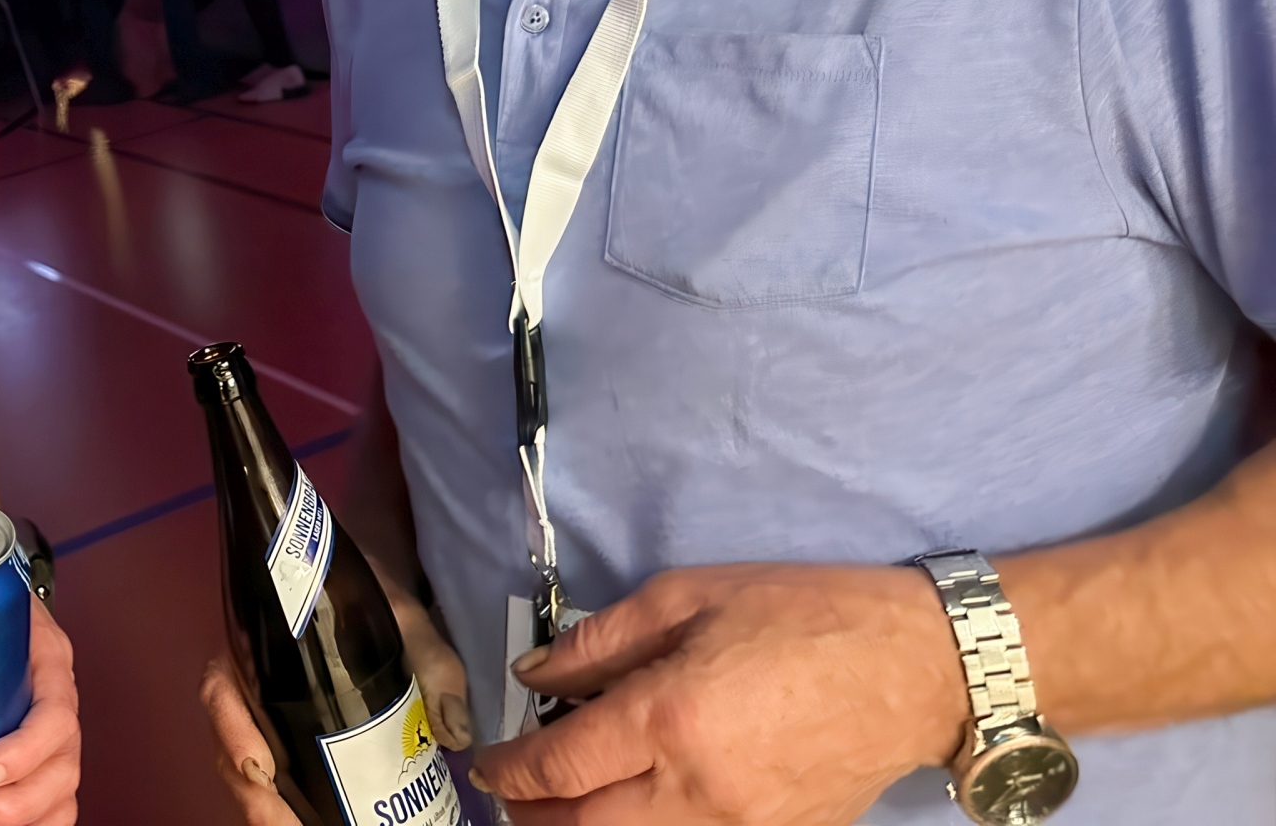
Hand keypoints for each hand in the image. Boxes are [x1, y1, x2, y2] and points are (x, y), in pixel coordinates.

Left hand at [0, 596, 78, 824]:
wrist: (15, 620)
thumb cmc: (0, 620)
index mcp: (48, 664)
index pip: (53, 713)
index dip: (25, 748)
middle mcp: (60, 708)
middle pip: (60, 767)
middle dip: (17, 802)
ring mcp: (59, 742)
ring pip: (60, 793)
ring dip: (23, 819)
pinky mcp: (49, 767)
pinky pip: (58, 807)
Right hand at [198, 580, 472, 821]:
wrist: (381, 597)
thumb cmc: (379, 600)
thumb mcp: (406, 618)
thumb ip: (433, 663)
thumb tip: (454, 732)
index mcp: (265, 644)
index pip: (224, 686)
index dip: (231, 728)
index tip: (260, 766)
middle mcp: (256, 685)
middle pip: (232, 742)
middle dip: (250, 792)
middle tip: (282, 823)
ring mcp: (273, 718)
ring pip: (249, 769)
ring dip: (264, 808)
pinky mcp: (295, 743)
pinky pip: (278, 780)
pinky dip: (286, 807)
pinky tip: (313, 823)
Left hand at [469, 563, 968, 824]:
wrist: (915, 668)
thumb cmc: (801, 613)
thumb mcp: (687, 596)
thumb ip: (600, 641)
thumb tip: (535, 673)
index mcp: (668, 717)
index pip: (559, 767)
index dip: (508, 769)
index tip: (485, 760)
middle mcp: (696, 789)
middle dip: (534, 815)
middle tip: (511, 791)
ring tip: (560, 805)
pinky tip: (633, 807)